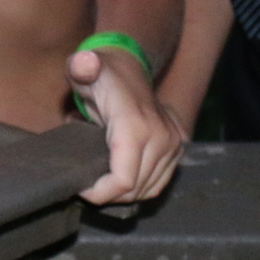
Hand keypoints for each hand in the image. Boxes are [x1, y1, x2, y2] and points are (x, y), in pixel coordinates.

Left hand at [68, 46, 184, 204]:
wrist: (128, 67)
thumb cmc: (100, 76)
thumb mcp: (82, 69)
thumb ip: (81, 67)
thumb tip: (85, 63)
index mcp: (135, 126)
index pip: (123, 181)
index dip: (100, 194)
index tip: (81, 187)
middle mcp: (161, 137)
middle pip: (134, 189)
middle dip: (108, 195)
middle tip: (87, 185)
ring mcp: (174, 143)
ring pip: (148, 189)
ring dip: (123, 193)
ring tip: (101, 182)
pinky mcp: (179, 147)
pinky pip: (160, 182)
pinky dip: (140, 187)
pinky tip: (122, 179)